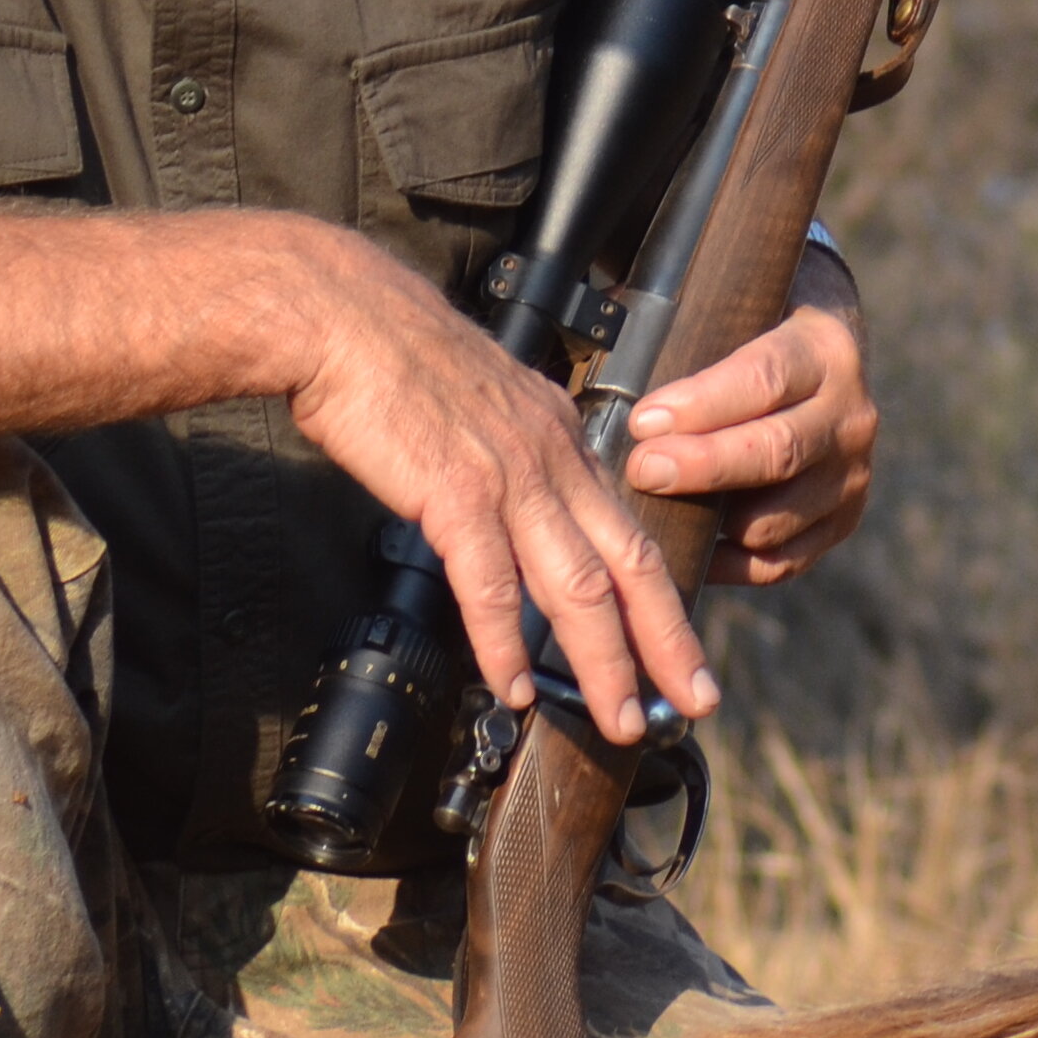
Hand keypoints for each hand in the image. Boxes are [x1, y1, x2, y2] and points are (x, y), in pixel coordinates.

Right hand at [275, 226, 712, 730]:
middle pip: (629, 567)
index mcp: (561, 438)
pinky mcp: (455, 494)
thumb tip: (519, 507)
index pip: (630, 531)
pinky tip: (516, 687)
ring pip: (577, 588)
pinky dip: (508, 645)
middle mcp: (551, 460)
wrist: (342, 317)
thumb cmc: (395, 357)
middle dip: (666, 644)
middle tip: (695, 701)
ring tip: (619, 720)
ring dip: (603, 664)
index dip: (662, 598)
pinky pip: (493, 587)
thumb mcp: (486, 400)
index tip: (681, 650)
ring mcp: (509, 479)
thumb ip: (514, 456)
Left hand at [622, 244, 875, 585]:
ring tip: (653, 513)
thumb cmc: (754, 323)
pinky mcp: (839, 521)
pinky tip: (687, 550)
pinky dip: (730, 564)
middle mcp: (849, 414)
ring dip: (712, 524)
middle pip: (777, 452)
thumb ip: (678, 314)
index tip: (644, 421)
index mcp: (822, 348)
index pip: (765, 379)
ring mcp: (850, 475)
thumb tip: (599, 320)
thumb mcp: (733, 300)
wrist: (823, 351)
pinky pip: (782, 562)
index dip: (703, 404)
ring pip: (778, 518)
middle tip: (642, 469)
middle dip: (703, 466)